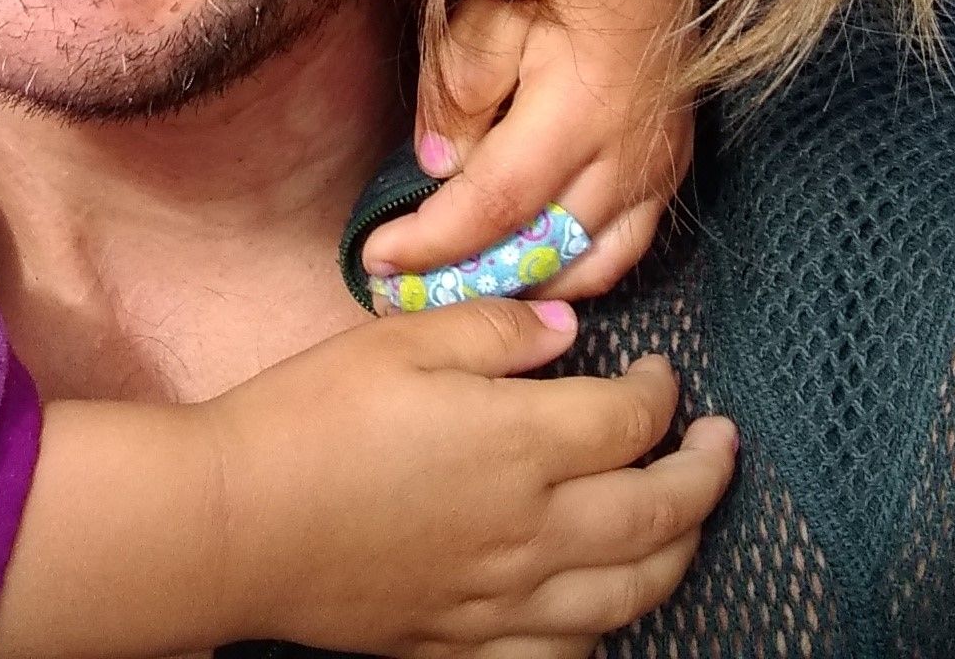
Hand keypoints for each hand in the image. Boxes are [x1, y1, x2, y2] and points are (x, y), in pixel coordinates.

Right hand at [207, 301, 735, 656]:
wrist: (236, 523)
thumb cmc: (311, 418)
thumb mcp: (402, 338)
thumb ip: (497, 329)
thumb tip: (568, 332)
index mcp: (521, 443)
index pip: (632, 419)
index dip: (662, 391)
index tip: (659, 373)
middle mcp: (532, 530)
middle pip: (660, 513)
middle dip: (704, 475)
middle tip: (719, 446)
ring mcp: (504, 599)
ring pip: (632, 593)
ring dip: (677, 554)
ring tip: (685, 521)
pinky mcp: (466, 644)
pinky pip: (566, 654)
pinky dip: (605, 629)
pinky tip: (603, 603)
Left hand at [366, 0, 696, 300]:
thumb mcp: (486, 7)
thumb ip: (457, 92)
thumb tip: (438, 170)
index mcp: (575, 116)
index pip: (494, 208)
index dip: (433, 244)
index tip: (377, 260)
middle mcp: (627, 158)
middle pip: (547, 253)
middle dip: (474, 281)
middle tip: (413, 293)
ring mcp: (660, 165)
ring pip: (596, 265)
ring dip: (532, 287)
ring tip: (470, 285)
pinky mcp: (676, 162)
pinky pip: (629, 243)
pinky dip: (580, 266)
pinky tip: (536, 262)